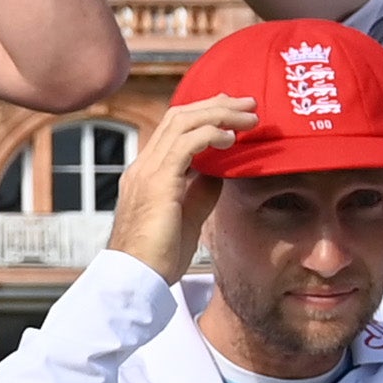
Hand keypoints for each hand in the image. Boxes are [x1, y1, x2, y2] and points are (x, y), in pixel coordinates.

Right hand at [113, 93, 246, 282]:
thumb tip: (220, 171)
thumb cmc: (157, 257)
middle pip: (178, 116)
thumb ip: (200, 191)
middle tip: (248, 104)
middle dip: (216, 104)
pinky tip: (231, 139)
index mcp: (147, 174)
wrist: (134, 278)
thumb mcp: (187, 217)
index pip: (173, 129)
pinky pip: (186, 144)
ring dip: (219, 114)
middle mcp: (143, 166)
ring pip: (182, 122)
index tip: (233, 112)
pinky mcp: (157, 182)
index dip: (204, 114)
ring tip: (248, 117)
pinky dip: (211, 134)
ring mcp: (147, 172)